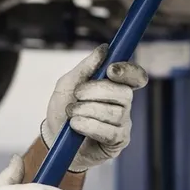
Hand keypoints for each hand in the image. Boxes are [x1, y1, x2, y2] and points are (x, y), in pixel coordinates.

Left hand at [41, 44, 148, 172]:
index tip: (110, 70)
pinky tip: (75, 126)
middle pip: (124, 92)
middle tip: (77, 95)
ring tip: (71, 114)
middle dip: (97, 91)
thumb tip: (104, 49)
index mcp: (115, 86)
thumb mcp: (68, 84)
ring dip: (87, 110)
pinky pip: (110, 131)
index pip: (135, 76)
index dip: (128, 71)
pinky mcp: (118, 141)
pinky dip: (89, 126)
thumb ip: (86, 67)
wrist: (53, 139)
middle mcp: (124, 104)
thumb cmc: (62, 109)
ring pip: (115, 112)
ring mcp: (123, 123)